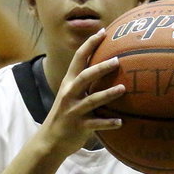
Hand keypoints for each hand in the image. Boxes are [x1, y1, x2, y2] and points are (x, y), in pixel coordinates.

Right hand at [41, 30, 126, 154]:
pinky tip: (120, 122)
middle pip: (85, 76)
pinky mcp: (79, 126)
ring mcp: (74, 110)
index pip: (79, 59)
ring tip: (123, 88)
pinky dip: (108, 123)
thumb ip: (84, 83)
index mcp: (69, 83)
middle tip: (117, 60)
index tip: (103, 32)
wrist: (50, 140)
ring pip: (92, 100)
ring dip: (108, 94)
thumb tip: (105, 66)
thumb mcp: (70, 95)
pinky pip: (96, 124)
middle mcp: (70, 94)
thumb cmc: (66, 115)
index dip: (90, 44)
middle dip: (101, 68)